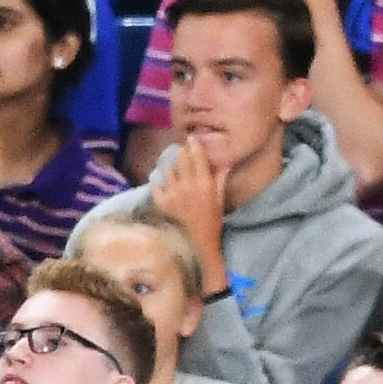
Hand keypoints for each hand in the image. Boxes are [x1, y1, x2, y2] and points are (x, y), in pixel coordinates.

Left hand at [150, 129, 230, 283]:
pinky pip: (157, 185)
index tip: (192, 138)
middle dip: (182, 152)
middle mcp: (188, 185)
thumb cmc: (211, 224)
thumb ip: (220, 181)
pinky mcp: (160, 202)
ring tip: (174, 170)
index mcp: (205, 184)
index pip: (198, 157)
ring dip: (171, 168)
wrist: (195, 245)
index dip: (194, 145)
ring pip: (168, 170)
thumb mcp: (219, 202)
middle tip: (182, 150)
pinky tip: (164, 185)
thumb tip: (225, 164)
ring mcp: (172, 193)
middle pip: (182, 159)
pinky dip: (160, 183)